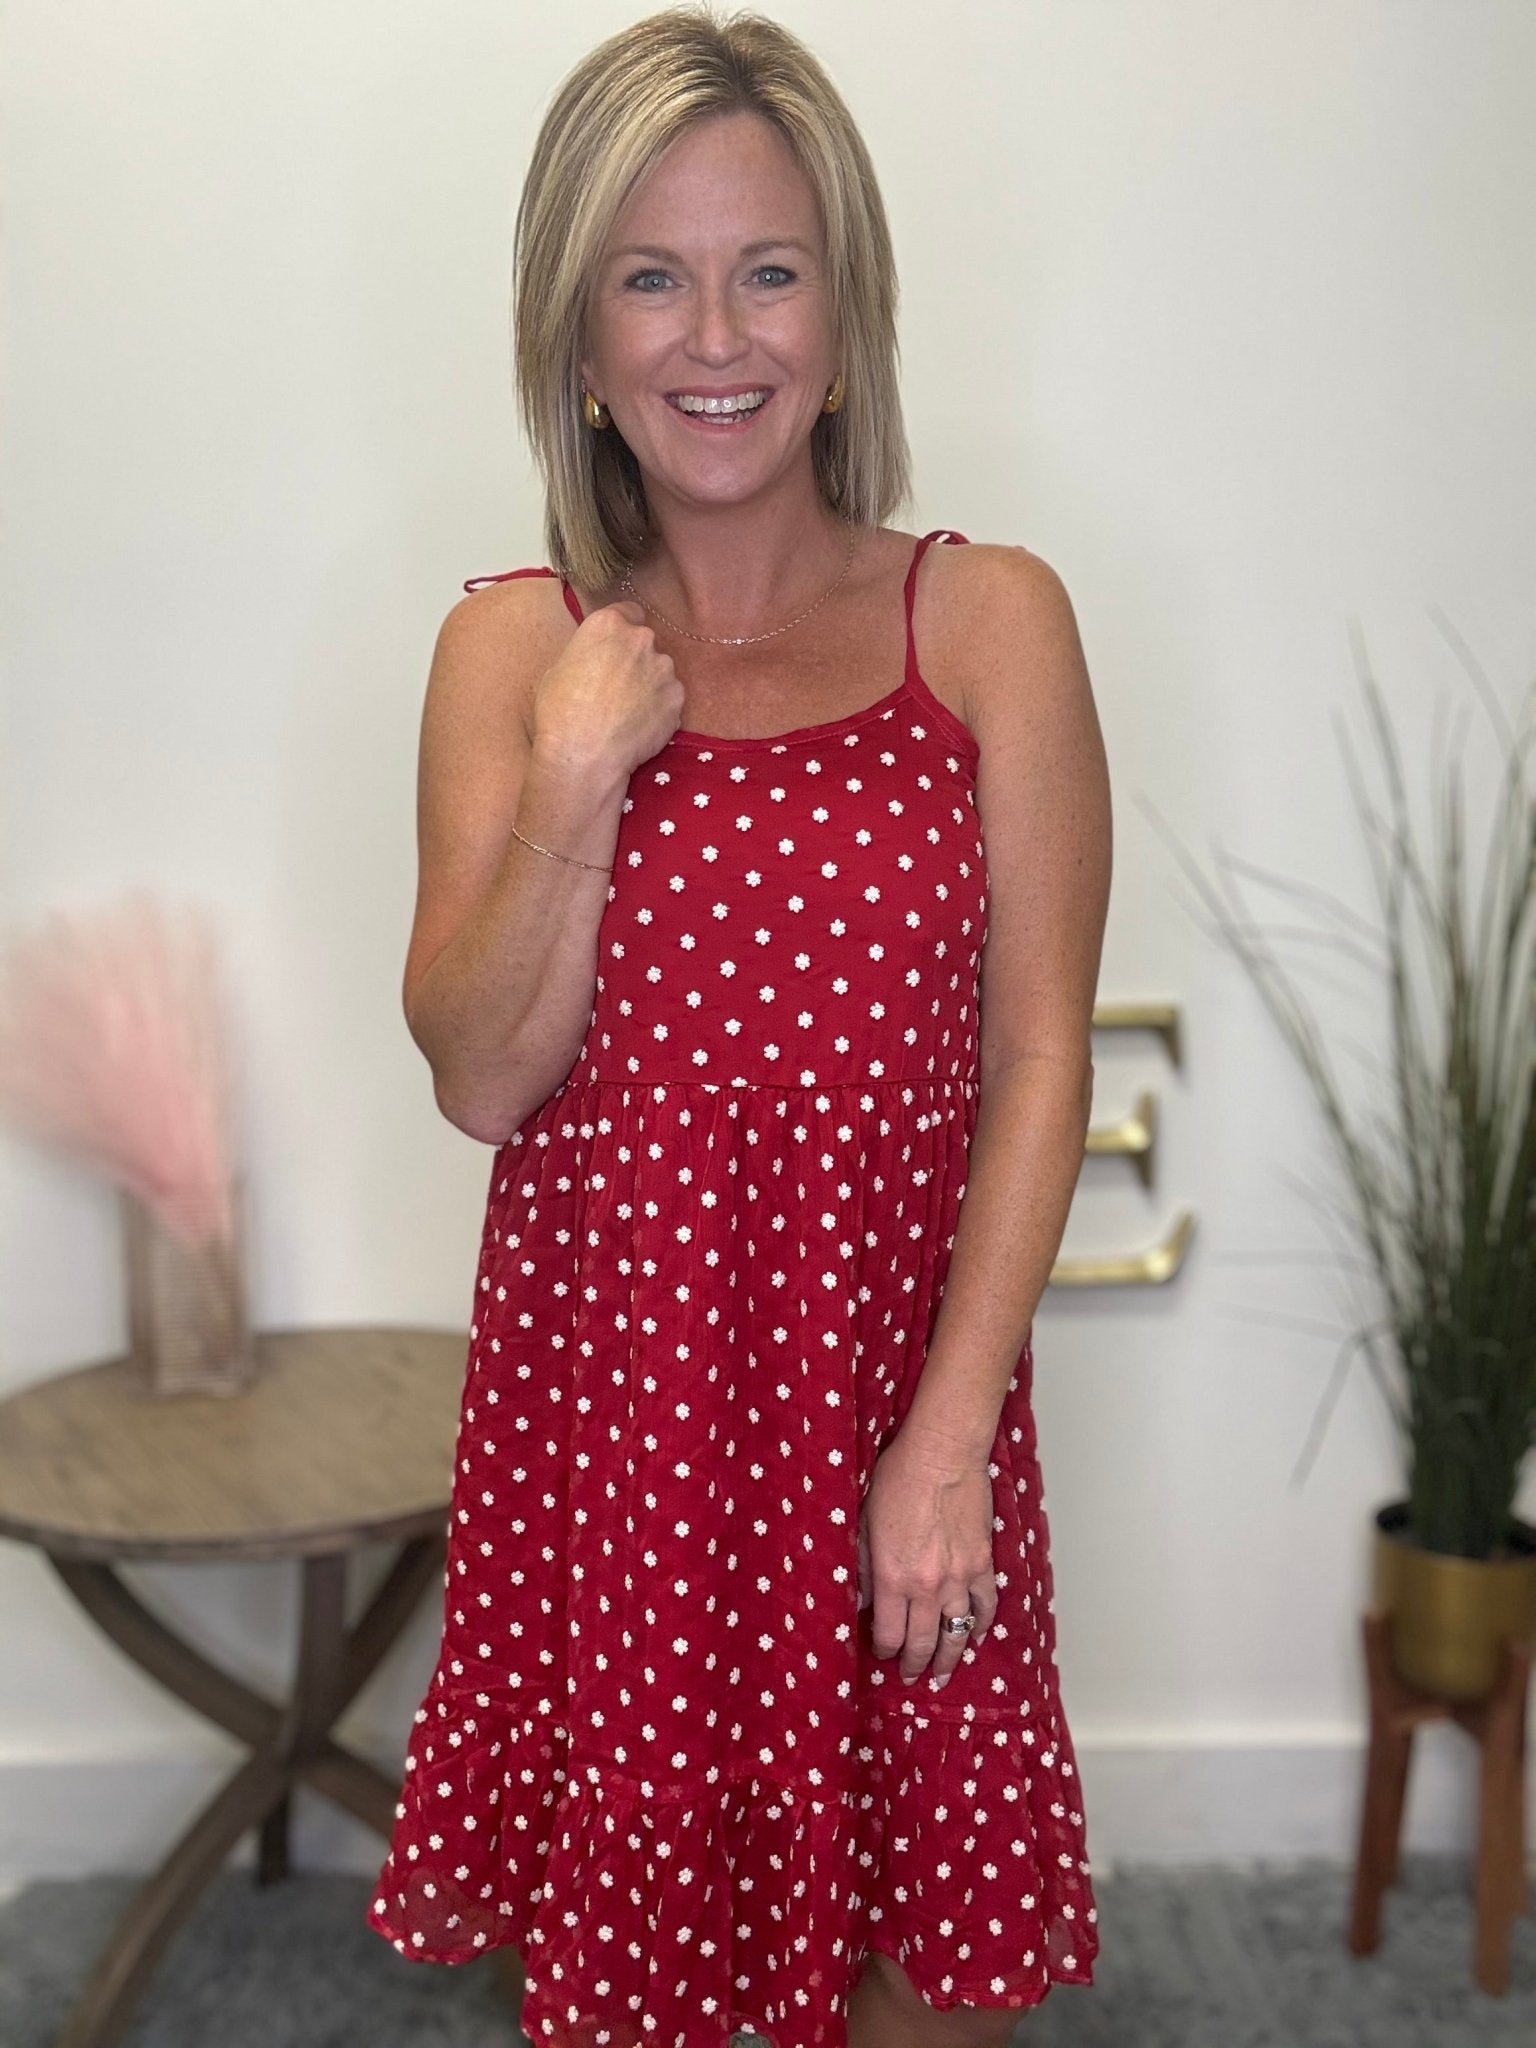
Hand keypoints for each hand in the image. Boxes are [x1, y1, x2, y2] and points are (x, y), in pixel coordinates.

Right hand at [529, 599, 684, 774]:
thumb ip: (588, 652)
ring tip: (629, 711)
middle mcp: (641, 638)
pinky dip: (660, 708)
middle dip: (635, 658)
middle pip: (645, 642)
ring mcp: (664, 668)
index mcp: (608, 623)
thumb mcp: (559, 668)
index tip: (616, 647)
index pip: (628, 611)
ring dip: (649, 683)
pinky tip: (640, 726)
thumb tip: (596, 658)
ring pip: (660, 670)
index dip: (622, 629)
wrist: (584, 753)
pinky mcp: (677, 698)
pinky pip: (670, 698)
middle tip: (618, 685)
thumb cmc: (560, 712)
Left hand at [857, 1426, 998, 1688]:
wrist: (941, 1454)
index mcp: (894, 1579)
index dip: (884, 1651)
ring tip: (944, 1674)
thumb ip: (864, 1568)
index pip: (889, 1634)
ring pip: (957, 1633)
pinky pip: (986, 1606)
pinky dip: (981, 1625)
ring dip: (950, 1658)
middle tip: (911, 1676)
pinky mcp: (982, 1563)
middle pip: (923, 1643)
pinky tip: (975, 1636)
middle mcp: (928, 1586)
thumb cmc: (898, 1480)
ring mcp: (959, 1577)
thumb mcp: (864, 1525)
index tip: (882, 1654)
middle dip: (915, 1664)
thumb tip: (863, 1600)